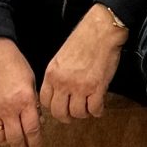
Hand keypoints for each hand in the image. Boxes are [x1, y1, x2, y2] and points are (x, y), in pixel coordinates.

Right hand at [0, 38, 43, 146]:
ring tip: (12, 144)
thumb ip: (33, 102)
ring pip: (0, 138)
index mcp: (24, 101)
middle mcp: (8, 109)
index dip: (36, 143)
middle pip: (16, 139)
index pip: (32, 130)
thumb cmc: (12, 63)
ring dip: (7, 145)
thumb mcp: (31, 81)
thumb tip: (37, 121)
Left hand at [40, 4, 127, 121]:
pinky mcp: (97, 87)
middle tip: (73, 115)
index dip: (53, 108)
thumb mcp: (61, 57)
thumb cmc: (84, 39)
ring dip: (84, 114)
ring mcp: (80, 86)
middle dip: (66, 117)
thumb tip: (60, 91)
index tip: (60, 107)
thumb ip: (58, 75)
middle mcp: (63, 82)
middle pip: (59, 112)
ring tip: (88, 109)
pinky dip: (97, 111)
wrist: (102, 30)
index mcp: (52, 74)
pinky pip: (94, 109)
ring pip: (77, 113)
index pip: (45, 101)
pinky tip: (99, 106)